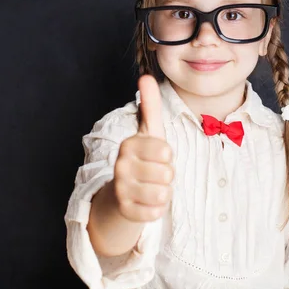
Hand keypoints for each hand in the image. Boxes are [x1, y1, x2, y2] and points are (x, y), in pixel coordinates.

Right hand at [112, 75, 173, 221]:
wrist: (122, 193)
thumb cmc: (143, 159)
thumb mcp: (149, 131)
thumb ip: (150, 104)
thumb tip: (146, 76)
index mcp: (128, 145)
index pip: (165, 151)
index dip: (167, 156)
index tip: (156, 156)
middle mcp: (120, 166)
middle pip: (167, 173)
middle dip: (167, 175)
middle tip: (154, 173)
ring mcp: (121, 189)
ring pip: (163, 194)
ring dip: (163, 192)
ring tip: (151, 187)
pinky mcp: (126, 211)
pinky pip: (156, 212)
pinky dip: (157, 208)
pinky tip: (146, 201)